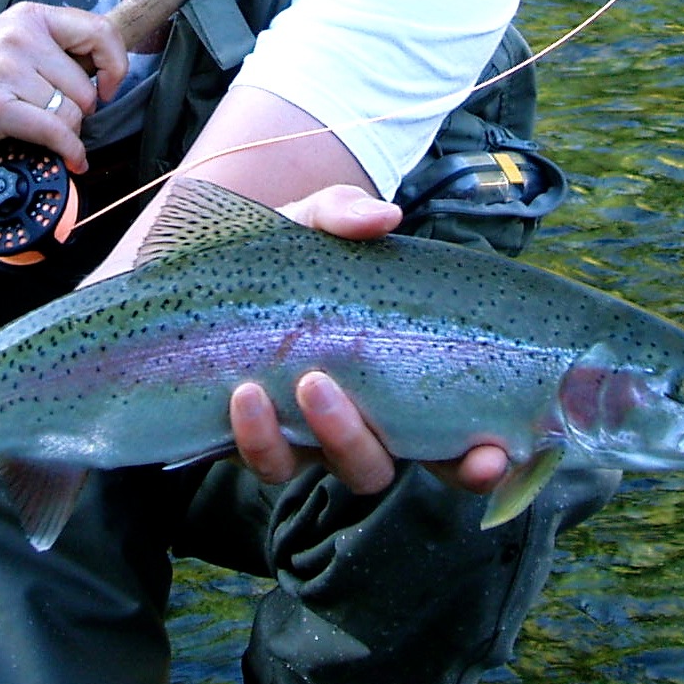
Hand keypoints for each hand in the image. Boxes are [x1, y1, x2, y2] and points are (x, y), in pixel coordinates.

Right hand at [0, 2, 127, 169]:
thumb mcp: (7, 47)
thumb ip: (51, 51)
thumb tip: (104, 72)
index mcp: (29, 18)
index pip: (99, 30)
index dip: (115, 64)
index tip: (108, 88)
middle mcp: (19, 37)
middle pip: (85, 85)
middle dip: (79, 112)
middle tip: (54, 120)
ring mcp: (5, 69)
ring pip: (72, 112)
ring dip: (66, 133)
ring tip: (43, 135)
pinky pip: (54, 133)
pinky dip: (68, 152)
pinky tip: (69, 160)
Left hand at [234, 180, 507, 493]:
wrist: (189, 269)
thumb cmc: (273, 252)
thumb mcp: (309, 222)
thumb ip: (344, 214)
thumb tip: (386, 219)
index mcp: (395, 376)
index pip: (455, 437)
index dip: (480, 458)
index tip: (493, 452)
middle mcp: (361, 417)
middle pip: (393, 465)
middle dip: (386, 450)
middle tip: (362, 405)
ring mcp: (310, 435)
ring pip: (341, 468)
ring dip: (333, 433)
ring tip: (309, 382)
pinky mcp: (258, 441)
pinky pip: (269, 461)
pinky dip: (260, 435)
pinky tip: (246, 394)